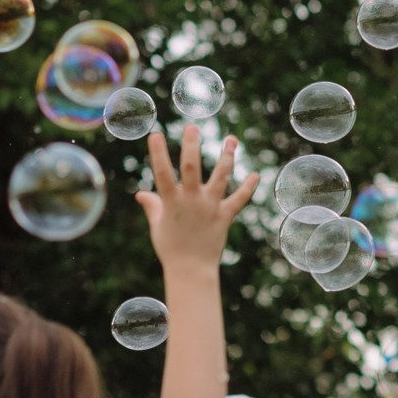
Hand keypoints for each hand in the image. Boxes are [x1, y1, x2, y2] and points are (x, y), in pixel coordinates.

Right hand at [136, 127, 257, 273]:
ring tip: (232, 140)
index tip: (155, 134)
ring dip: (227, 157)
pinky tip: (256, 175)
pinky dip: (248, 187)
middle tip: (192, 127)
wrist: (191, 270)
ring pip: (221, 177)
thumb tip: (141, 194)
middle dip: (191, 145)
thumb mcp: (157, 226)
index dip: (158, 153)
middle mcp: (192, 200)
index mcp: (171, 202)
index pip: (162, 173)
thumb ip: (152, 206)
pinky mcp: (225, 216)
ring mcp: (210, 207)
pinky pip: (239, 200)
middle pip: (192, 167)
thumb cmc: (170, 248)